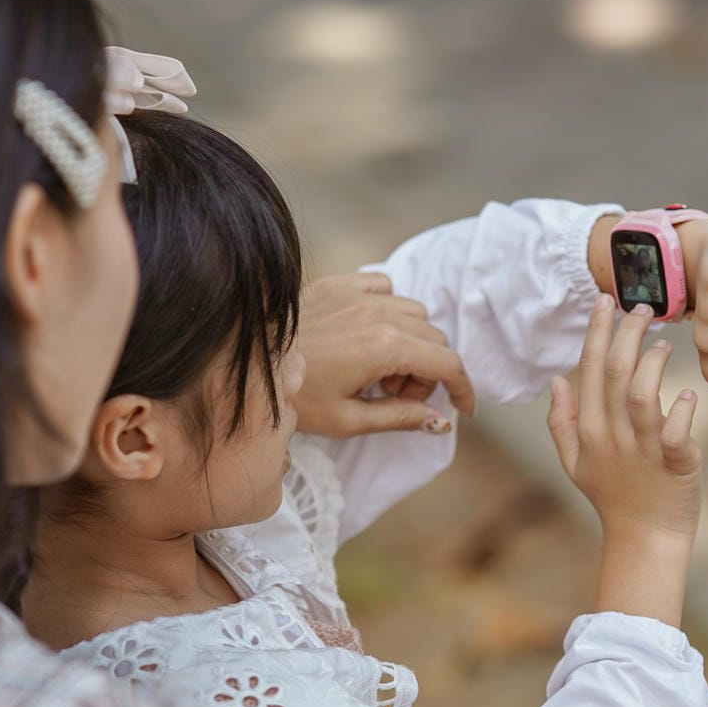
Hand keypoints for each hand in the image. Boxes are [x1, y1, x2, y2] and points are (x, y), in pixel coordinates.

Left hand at [293, 273, 476, 436]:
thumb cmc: (294, 397)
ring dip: (411, 342)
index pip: (447, 363)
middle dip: (428, 373)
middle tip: (396, 397)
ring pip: (414, 312)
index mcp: (385, 347)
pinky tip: (366, 335)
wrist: (244, 363)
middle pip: (434, 339)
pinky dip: (388, 309)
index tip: (463, 409)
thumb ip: (401, 417)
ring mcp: (357, 293)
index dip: (463, 388)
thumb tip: (441, 423)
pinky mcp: (338, 284)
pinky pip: (384, 286)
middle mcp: (378, 312)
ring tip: (378, 371)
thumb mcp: (349, 420)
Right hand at [548, 297, 700, 624]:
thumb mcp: (575, 462)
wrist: (644, 540)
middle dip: (626, 333)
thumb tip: (556, 379)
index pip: (588, 370)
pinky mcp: (675, 465)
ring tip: (664, 342)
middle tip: (643, 307)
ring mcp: (642, 451)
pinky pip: (675, 432)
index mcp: (588, 430)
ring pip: (640, 395)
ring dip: (651, 363)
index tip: (606, 301)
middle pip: (613, 373)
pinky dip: (680, 410)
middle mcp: (611, 436)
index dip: (597, 332)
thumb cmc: (613, 497)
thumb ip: (561, 421)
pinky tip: (686, 393)